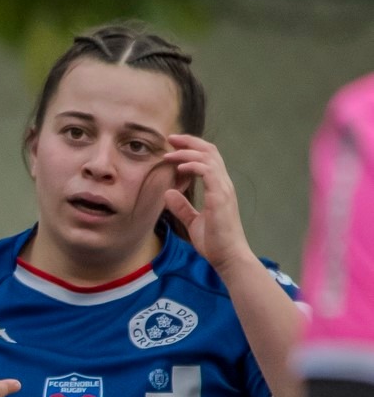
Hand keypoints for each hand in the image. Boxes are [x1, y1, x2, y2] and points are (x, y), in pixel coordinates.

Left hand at [163, 134, 255, 272]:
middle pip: (210, 151)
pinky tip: (179, 167)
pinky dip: (193, 165)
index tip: (173, 145)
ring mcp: (224, 189)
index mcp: (218, 188)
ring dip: (187, 152)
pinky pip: (208, 172)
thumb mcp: (193, 221)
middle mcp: (224, 184)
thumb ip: (182, 207)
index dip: (192, 148)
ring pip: (208, 158)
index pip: (209, 158)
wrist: (228, 257)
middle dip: (189, 142)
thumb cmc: (214, 242)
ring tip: (169, 153)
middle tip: (170, 138)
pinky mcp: (220, 197)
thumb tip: (168, 193)